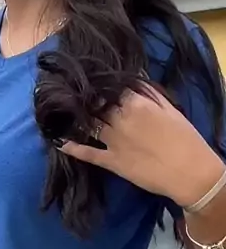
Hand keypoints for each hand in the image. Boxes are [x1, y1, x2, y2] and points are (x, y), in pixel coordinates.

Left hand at [60, 84, 223, 208]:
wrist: (189, 172)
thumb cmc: (185, 138)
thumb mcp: (170, 109)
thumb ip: (150, 92)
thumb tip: (133, 76)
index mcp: (136, 104)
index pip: (112, 88)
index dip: (101, 84)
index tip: (91, 79)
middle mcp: (120, 120)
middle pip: (96, 105)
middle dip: (86, 98)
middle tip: (73, 92)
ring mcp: (113, 141)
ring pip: (89, 124)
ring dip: (76, 117)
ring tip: (64, 111)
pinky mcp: (111, 161)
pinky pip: (87, 153)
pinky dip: (72, 148)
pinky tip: (59, 141)